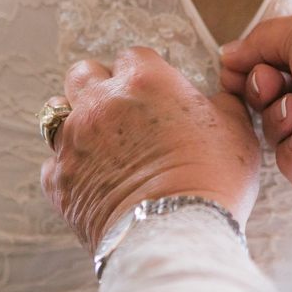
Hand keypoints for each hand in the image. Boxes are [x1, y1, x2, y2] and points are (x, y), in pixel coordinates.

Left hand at [41, 47, 259, 253]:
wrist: (176, 235)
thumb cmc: (213, 181)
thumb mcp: (237, 132)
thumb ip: (223, 104)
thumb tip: (218, 100)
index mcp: (145, 81)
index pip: (133, 56)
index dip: (145, 74)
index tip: (155, 93)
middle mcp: (101, 102)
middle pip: (84, 73)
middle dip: (100, 86)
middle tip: (122, 111)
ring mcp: (74, 141)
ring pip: (57, 112)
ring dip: (77, 121)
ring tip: (101, 144)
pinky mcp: (58, 180)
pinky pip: (53, 162)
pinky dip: (70, 167)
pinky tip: (94, 181)